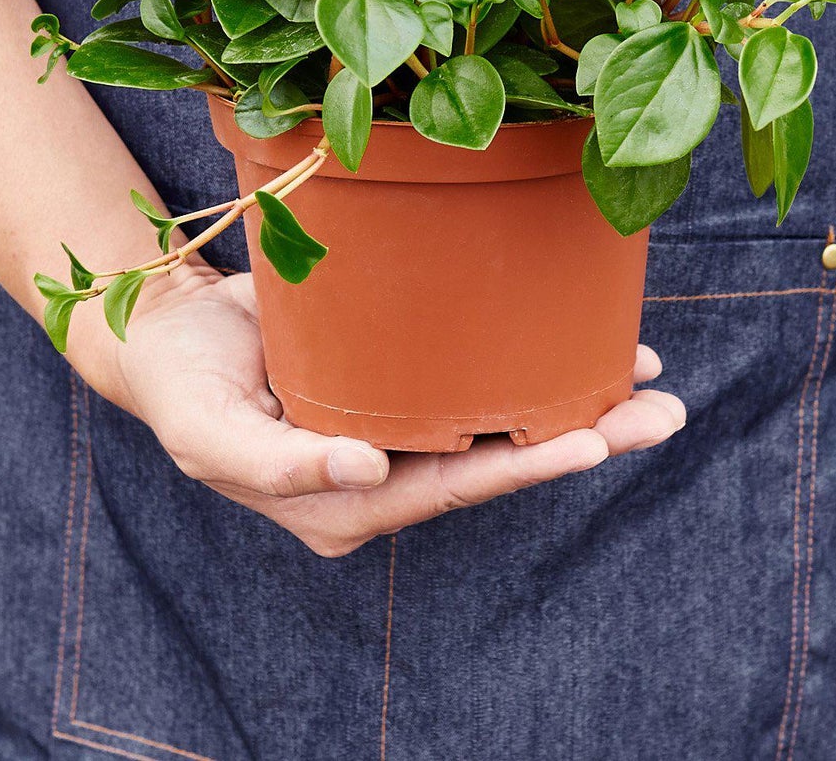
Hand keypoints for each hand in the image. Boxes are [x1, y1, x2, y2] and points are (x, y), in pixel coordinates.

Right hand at [68, 263, 685, 557]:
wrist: (170, 334)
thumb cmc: (184, 391)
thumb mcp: (214, 438)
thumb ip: (284, 464)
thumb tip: (367, 473)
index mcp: (348, 500)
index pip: (451, 488)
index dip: (522, 468)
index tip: (592, 440)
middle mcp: (388, 468)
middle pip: (499, 460)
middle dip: (585, 437)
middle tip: (665, 414)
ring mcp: (400, 421)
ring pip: (500, 418)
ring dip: (578, 400)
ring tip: (653, 380)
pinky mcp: (401, 374)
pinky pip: (476, 374)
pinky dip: (531, 360)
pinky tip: (584, 340)